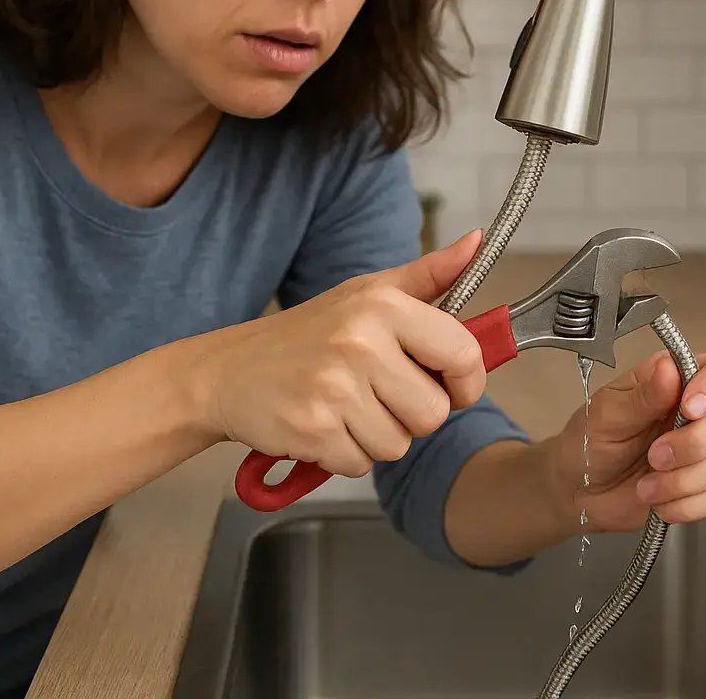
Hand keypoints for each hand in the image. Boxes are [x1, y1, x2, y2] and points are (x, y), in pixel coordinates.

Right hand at [187, 230, 487, 477]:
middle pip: (433, 413)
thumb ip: (429, 275)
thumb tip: (477, 242)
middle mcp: (361, 342)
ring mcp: (335, 388)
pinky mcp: (313, 429)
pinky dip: (344, 454)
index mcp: (384, 306)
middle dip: (410, 415)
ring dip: (376, 437)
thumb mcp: (367, 293)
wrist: (227, 371)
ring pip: (398, 445)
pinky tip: (323, 425)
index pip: (463, 354)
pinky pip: (360, 464)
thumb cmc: (308, 334)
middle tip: (376, 395)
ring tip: (345, 408)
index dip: (464, 381)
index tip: (447, 384)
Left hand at [551, 348, 705, 531]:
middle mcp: (700, 409)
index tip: (688, 409)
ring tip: (646, 486)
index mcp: (678, 378)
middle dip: (695, 443)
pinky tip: (658, 502)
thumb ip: (643, 395)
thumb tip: (670, 369)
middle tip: (654, 456)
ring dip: (685, 478)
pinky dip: (686, 504)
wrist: (580, 491)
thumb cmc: (590, 441)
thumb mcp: (607, 414)